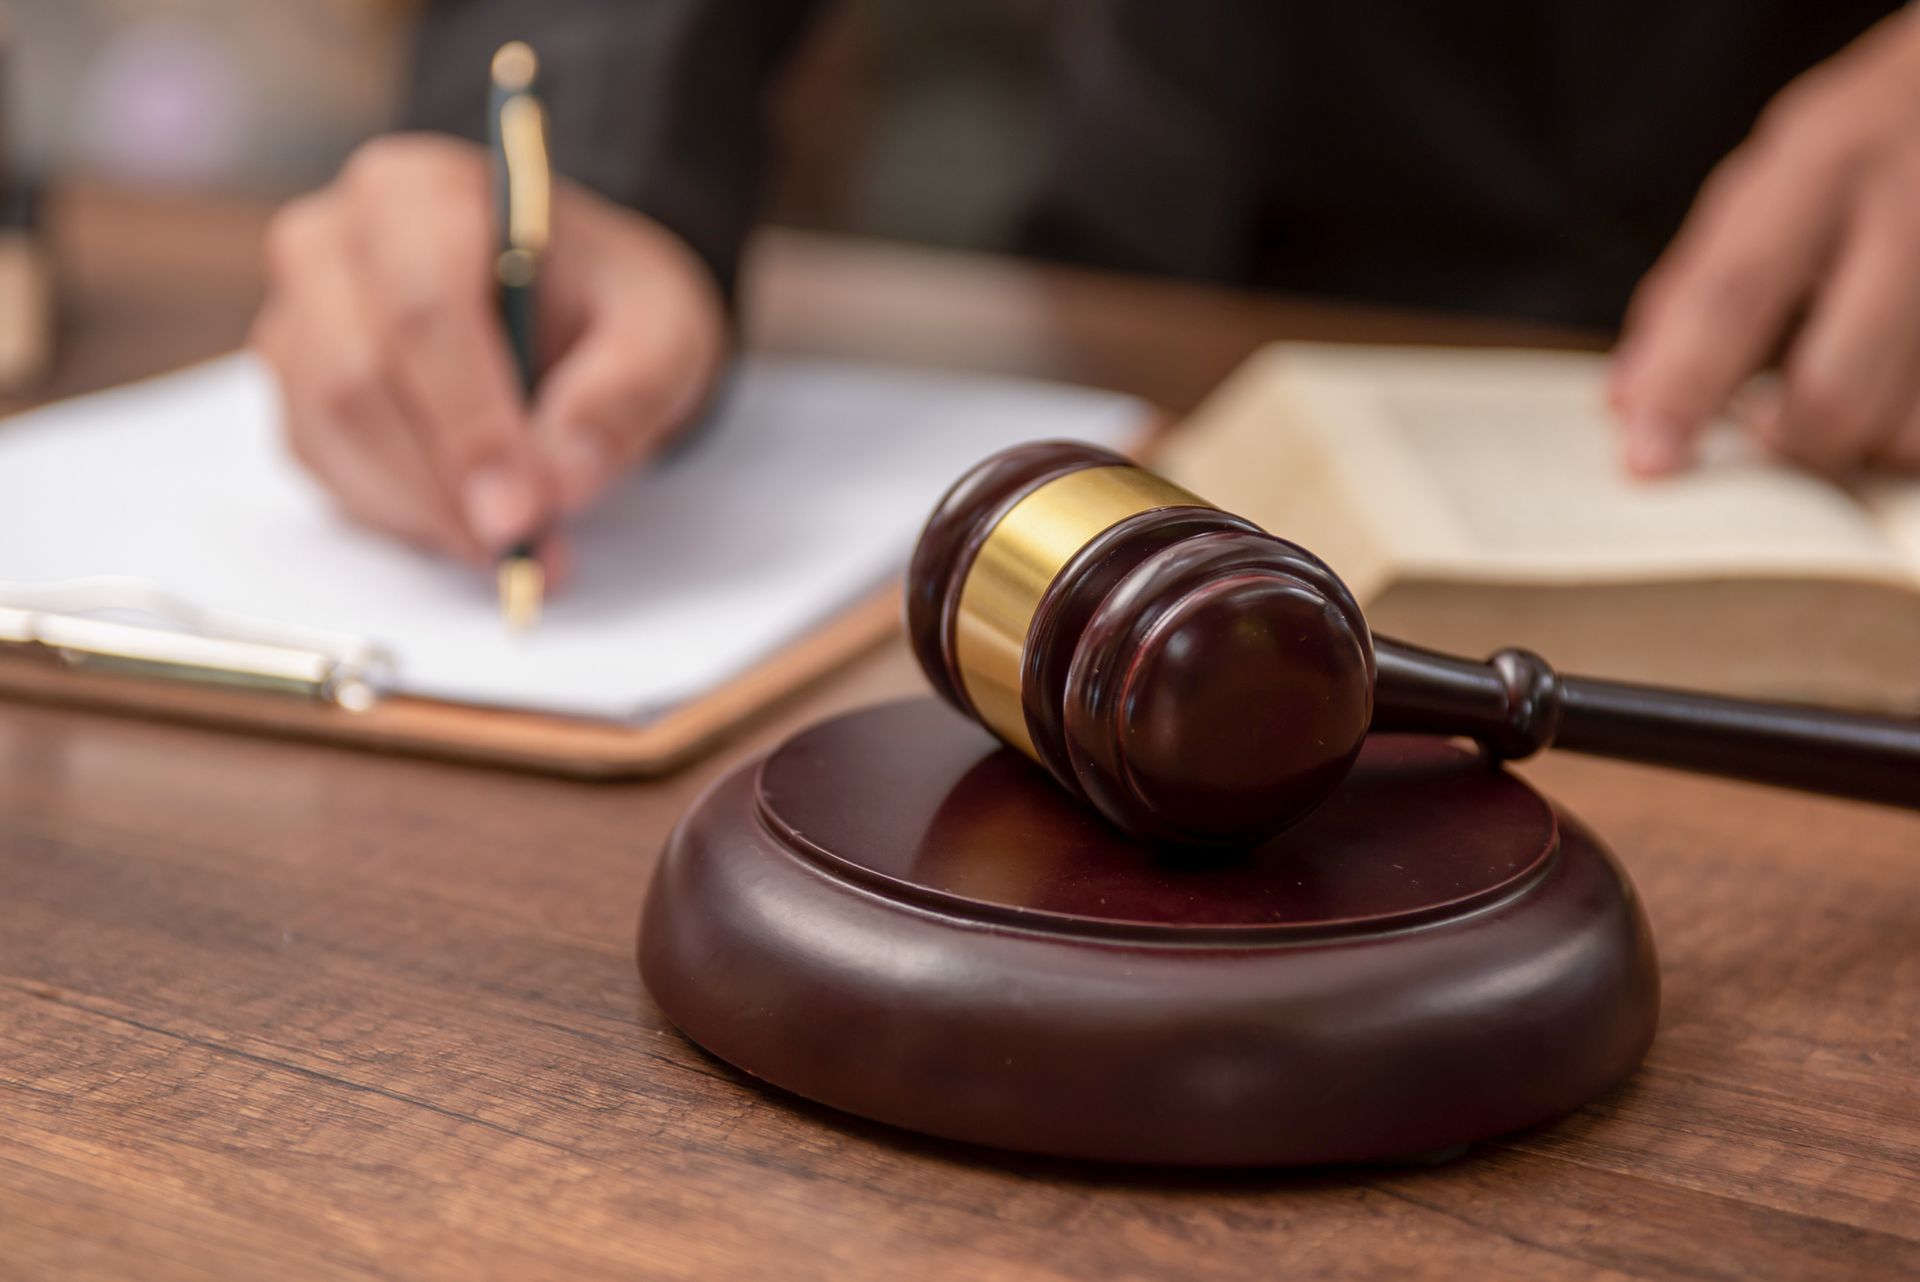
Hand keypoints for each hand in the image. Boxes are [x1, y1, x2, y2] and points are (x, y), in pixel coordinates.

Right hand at [251, 133, 727, 562]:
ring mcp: (300, 314)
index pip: (423, 307)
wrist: (571, 308)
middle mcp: (336, 241)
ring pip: (328, 429)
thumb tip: (558, 484)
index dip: (469, 423)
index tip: (521, 509)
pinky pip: (324, 464)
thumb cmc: (610, 303)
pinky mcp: (297, 386)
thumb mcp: (662, 334)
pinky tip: (468, 525)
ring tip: (514, 547)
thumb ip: (620, 398)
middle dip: (443, 480)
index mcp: (423, 192)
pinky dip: (398, 512)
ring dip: (421, 508)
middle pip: (357, 374)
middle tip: (520, 546)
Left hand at [1611, 10, 1919, 475]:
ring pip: (1907, 425)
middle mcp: (1911, 200)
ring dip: (1866, 444)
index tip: (1649, 461)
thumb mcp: (1777, 180)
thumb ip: (1696, 286)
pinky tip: (1896, 395)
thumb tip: (1629, 402)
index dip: (1685, 387)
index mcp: (1825, 162)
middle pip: (1835, 384)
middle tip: (1775, 435)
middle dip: (1792, 442)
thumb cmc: (1871, 144)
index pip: (1736, 294)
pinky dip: (1909, 435)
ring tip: (1853, 401)